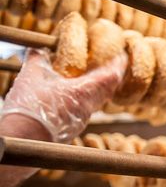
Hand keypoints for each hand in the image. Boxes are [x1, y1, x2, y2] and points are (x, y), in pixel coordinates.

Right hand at [1, 48, 126, 142]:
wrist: (23, 136)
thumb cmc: (29, 107)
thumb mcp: (31, 76)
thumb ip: (37, 60)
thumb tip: (38, 50)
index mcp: (83, 92)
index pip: (111, 77)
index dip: (118, 66)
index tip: (122, 57)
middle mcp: (88, 107)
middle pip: (108, 90)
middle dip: (111, 77)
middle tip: (111, 66)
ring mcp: (82, 119)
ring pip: (97, 101)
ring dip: (99, 89)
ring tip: (94, 79)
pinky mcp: (74, 128)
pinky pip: (87, 110)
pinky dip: (87, 100)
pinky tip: (76, 96)